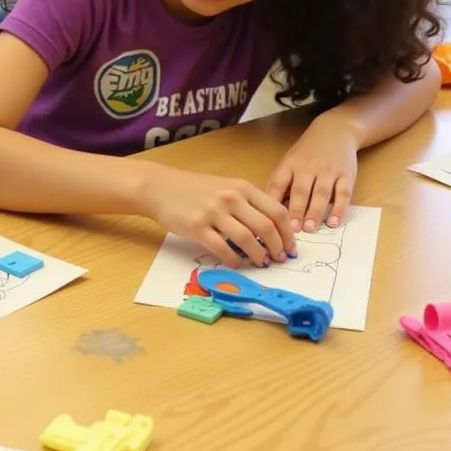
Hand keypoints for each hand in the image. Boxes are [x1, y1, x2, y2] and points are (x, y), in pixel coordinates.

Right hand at [144, 164, 296, 267]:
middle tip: (279, 258)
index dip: (288, 233)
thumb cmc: (194, 189)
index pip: (277, 211)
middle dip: (278, 247)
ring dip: (259, 255)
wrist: (160, 187)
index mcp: (242, 187)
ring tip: (261, 263)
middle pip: (266, 227)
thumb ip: (247, 203)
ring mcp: (213, 212)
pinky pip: (222, 249)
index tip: (291, 247)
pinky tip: (237, 263)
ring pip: (247, 239)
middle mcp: (231, 198)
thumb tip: (271, 230)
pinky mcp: (197, 227)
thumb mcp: (225, 187)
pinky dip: (234, 260)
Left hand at [266, 117, 357, 232]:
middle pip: (300, 190)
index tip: (269, 219)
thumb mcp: (289, 162)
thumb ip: (281, 184)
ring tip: (310, 229)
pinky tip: (334, 222)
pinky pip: (343, 193)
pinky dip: (340, 209)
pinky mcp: (346, 175)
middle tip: (292, 230)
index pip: (278, 182)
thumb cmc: (307, 152)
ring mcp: (328, 170)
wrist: (335, 131)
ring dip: (315, 212)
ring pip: (321, 193)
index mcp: (289, 164)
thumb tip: (268, 211)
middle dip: (296, 210)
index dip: (273, 201)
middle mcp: (308, 167)